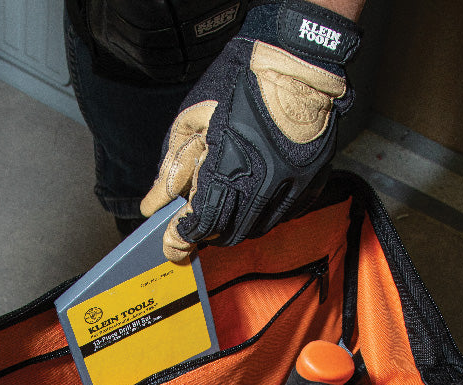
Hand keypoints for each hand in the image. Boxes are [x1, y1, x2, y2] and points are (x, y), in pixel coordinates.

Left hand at [140, 1, 361, 261]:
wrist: (299, 68)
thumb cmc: (244, 88)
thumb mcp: (196, 120)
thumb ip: (173, 166)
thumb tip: (151, 204)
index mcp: (230, 168)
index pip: (203, 223)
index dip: (186, 236)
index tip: (178, 237)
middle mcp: (262, 185)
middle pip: (231, 232)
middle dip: (211, 232)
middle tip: (203, 222)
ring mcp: (291, 187)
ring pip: (259, 229)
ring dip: (239, 224)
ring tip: (231, 207)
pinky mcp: (311, 185)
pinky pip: (285, 215)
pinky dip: (267, 214)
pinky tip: (259, 197)